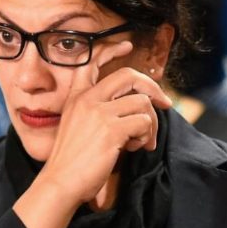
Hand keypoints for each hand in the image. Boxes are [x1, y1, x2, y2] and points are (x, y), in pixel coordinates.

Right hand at [39, 40, 172, 205]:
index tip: (127, 45)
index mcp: (77, 97)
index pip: (91, 61)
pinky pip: (144, 122)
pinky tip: (135, 148)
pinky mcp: (112, 129)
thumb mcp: (80, 128)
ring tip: (142, 142)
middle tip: (166, 105)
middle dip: (153, 88)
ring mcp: (99, 113)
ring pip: (143, 104)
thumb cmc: (73, 161)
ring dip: (150, 125)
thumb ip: (101, 113)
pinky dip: (147, 136)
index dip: (111, 50)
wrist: (61, 183)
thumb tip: (136, 108)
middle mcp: (88, 99)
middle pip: (129, 76)